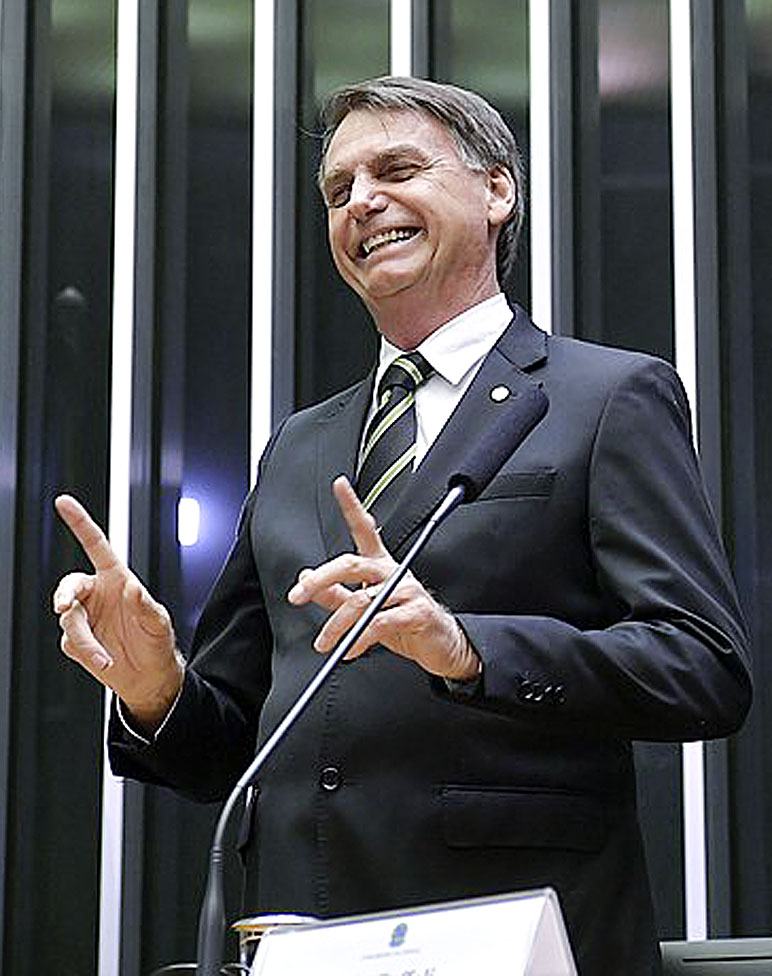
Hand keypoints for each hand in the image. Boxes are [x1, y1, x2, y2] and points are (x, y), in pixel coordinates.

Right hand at [52, 495, 183, 731]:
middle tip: (63, 607)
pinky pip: (71, 642)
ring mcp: (85, 617)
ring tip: (104, 657)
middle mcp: (97, 594)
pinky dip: (86, 653)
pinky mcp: (77, 641)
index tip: (64, 503)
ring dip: (85, 639)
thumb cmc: (156, 642)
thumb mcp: (159, 622)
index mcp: (116, 578)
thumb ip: (145, 604)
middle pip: (70, 584)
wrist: (148, 677)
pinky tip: (103, 660)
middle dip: (63, 594)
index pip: (96, 546)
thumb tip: (132, 588)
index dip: (80, 523)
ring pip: (68, 620)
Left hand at [287, 476, 479, 679]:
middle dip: (321, 578)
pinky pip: (379, 623)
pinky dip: (360, 639)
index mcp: (380, 565)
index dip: (352, 505)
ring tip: (325, 641)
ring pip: (361, 600)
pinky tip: (350, 649)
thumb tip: (307, 578)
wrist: (440, 644)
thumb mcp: (364, 606)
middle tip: (299, 594)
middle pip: (351, 564)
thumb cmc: (404, 621)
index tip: (339, 485)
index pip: (365, 528)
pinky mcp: (416, 613)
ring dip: (337, 625)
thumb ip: (335, 593)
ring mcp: (406, 590)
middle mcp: (392, 572)